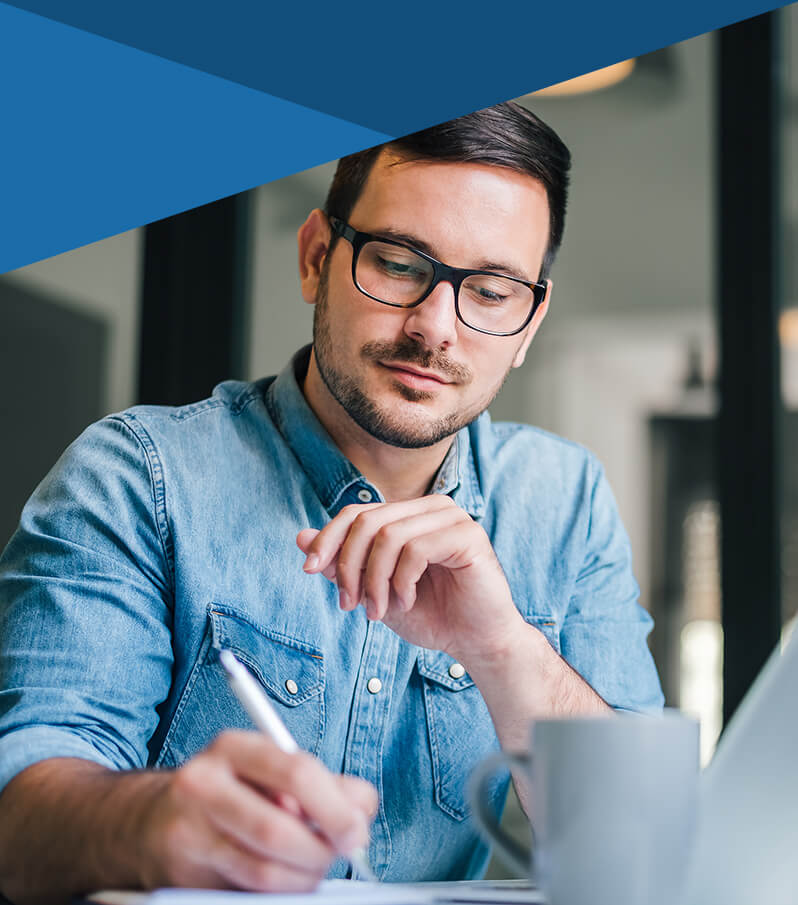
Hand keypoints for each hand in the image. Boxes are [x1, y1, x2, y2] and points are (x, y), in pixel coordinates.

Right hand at [138, 731, 376, 890]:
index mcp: (234, 747)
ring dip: (303, 878)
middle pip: (279, 828)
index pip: (296, 773)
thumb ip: (326, 785)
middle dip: (320, 851)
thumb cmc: (232, 791)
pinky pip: (246, 893)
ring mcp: (188, 830)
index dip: (335, 808)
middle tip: (338, 856)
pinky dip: (278, 892)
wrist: (151, 820)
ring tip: (310, 869)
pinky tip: (283, 879)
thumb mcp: (273, 771)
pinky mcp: (182, 874)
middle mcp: (203, 782)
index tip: (356, 832)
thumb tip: (362, 810)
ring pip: (265, 870)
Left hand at [297, 496, 525, 665]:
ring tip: (378, 611)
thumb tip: (301, 537)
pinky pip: (415, 549)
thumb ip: (344, 563)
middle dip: (350, 565)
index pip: (357, 513)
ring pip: (389, 535)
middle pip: (369, 521)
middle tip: (349, 604)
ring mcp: (452, 517)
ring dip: (375, 580)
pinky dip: (401, 582)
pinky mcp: (467, 535)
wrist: (477, 643)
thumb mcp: (376, 590)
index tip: (310, 571)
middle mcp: (431, 507)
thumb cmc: (432, 615)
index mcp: (410, 514)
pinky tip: (406, 602)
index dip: (328, 538)